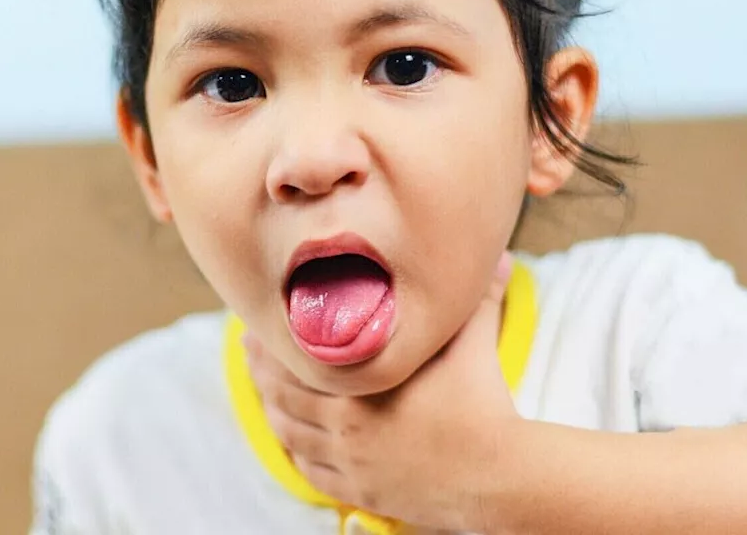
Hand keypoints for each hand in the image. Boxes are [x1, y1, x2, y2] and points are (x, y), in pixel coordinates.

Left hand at [245, 253, 522, 529]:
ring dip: (272, 411)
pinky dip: (296, 455)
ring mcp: (350, 462)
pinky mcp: (363, 490)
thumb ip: (477, 297)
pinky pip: (312, 474)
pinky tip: (292, 444)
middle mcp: (344, 424)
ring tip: (262, 393)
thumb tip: (498, 256)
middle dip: (262, 372)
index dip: (271, 342)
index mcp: (359, 385)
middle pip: (284, 396)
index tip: (256, 324)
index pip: (296, 361)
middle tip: (248, 352)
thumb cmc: (484, 403)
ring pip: (292, 435)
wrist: (496, 476)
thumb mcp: (474, 341)